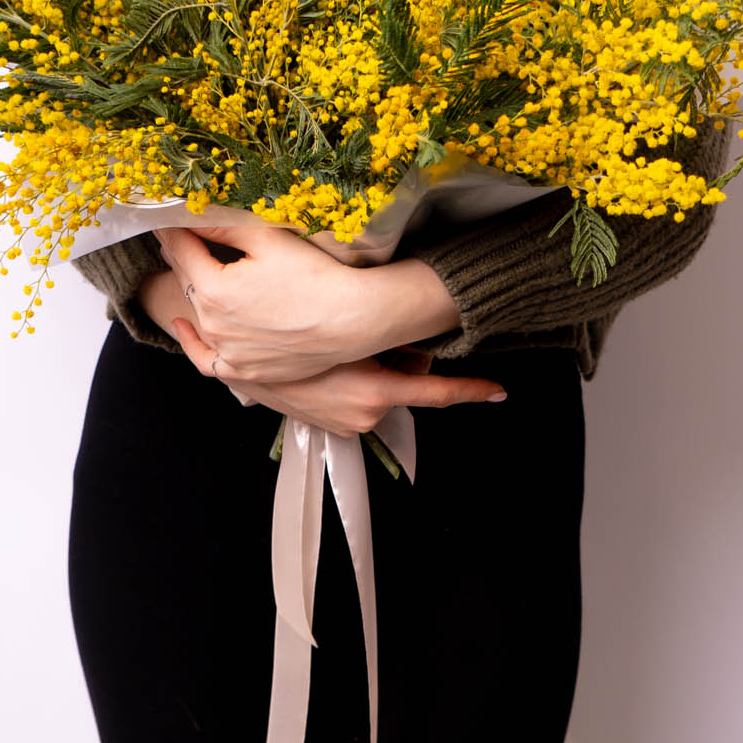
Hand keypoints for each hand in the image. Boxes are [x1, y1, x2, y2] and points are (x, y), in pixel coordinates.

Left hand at [154, 221, 371, 384]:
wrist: (351, 321)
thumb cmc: (315, 276)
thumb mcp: (267, 239)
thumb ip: (222, 226)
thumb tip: (190, 215)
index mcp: (213, 288)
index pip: (181, 249)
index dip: (173, 229)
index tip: (166, 217)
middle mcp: (213, 324)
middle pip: (186, 281)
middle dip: (181, 255)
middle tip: (179, 236)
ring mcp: (228, 351)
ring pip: (195, 315)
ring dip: (190, 291)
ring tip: (190, 270)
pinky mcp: (245, 370)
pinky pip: (206, 360)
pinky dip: (193, 343)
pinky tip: (184, 327)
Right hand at [168, 316, 507, 437]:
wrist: (241, 365)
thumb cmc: (289, 342)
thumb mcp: (338, 326)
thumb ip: (382, 322)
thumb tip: (412, 317)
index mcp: (373, 392)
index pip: (437, 395)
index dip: (471, 391)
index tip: (501, 390)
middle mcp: (367, 415)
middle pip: (407, 377)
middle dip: (401, 354)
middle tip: (376, 331)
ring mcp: (351, 423)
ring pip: (385, 383)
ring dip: (377, 362)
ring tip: (347, 342)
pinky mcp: (335, 425)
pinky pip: (364, 394)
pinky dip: (359, 376)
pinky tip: (336, 361)